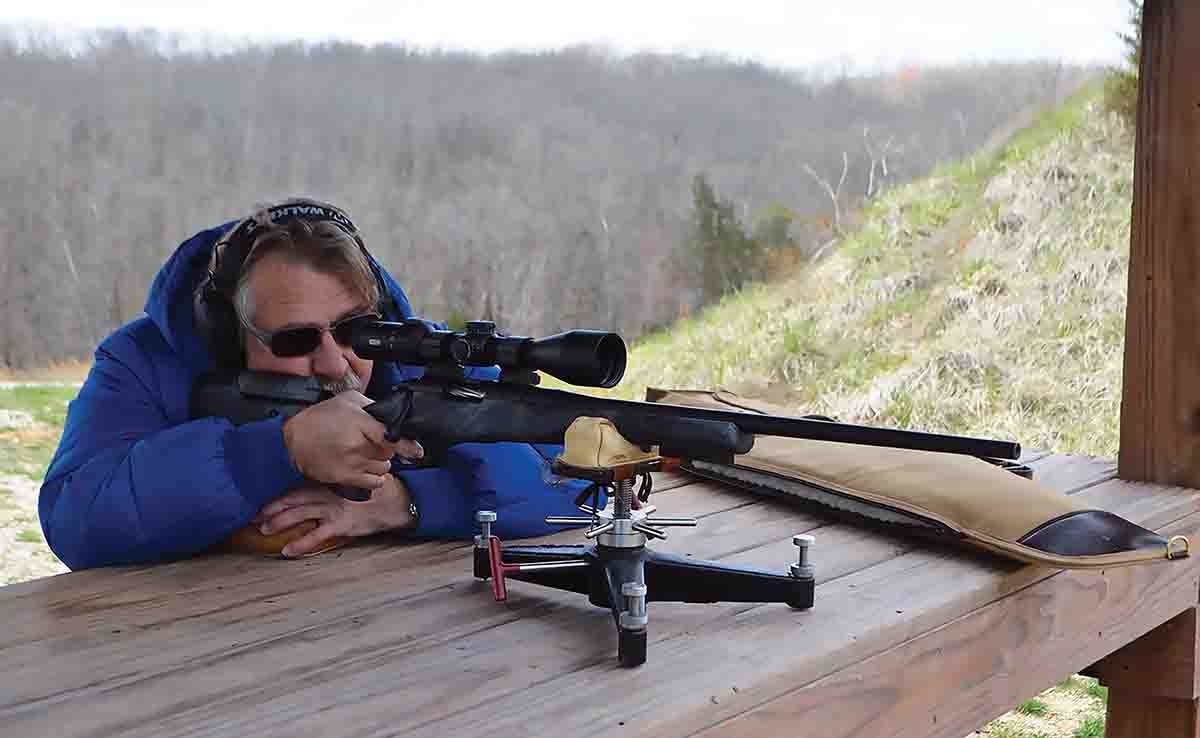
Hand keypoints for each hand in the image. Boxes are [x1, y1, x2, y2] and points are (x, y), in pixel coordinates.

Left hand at [253, 476, 417, 557]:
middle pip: (294, 499)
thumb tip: (319, 484)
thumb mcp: (356, 480)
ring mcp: (335, 510)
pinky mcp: (343, 525)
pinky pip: (317, 535)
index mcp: (331, 482)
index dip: (280, 495)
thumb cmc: (379, 491)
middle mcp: (329, 494)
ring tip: (263, 529)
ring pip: (301, 514)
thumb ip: (337, 482)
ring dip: (280, 522)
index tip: (262, 501)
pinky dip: (301, 543)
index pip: (299, 487)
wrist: (399, 501)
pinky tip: (287, 551)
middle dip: (272, 508)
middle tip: (253, 516)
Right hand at [282, 390, 422, 488]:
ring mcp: (351, 463)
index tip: (418, 452)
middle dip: (385, 447)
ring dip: (379, 461)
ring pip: (384, 467)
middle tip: (369, 440)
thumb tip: (395, 419)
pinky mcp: (345, 478)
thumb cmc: (321, 417)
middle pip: (389, 452)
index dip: (408, 445)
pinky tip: (364, 467)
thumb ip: (374, 408)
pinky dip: (374, 477)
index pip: (391, 436)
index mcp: (359, 422)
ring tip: (362, 453)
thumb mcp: (350, 400)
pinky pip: (374, 482)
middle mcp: (356, 444)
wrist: (293, 439)